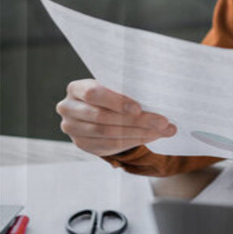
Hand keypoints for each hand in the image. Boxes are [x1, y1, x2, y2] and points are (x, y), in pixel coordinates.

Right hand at [56, 79, 176, 156]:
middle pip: (103, 117)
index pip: (93, 94)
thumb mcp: (115, 87)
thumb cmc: (111, 93)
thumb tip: (162, 97)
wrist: (98, 109)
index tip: (139, 108)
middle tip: (163, 122)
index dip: (116, 102)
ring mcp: (72, 129)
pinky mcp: (82, 144)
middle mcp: (68, 108)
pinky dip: (134, 141)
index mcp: (76, 88)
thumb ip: (129, 90)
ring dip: (140, 133)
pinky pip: (110, 146)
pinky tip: (151, 136)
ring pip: (108, 133)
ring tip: (163, 130)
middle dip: (137, 120)